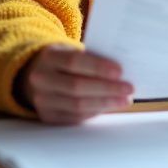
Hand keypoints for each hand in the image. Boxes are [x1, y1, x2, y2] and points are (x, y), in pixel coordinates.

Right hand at [18, 44, 133, 124]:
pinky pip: (76, 116)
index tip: (120, 71)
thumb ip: (91, 58)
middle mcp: (42, 79)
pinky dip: (96, 111)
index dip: (98, 67)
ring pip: (77, 105)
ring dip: (105, 103)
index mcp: (49, 57)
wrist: (38, 74)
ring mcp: (42, 100)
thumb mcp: (72, 51)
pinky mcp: (48, 116)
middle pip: (77, 86)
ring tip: (124, 99)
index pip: (74, 62)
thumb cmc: (64, 60)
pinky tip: (109, 105)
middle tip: (129, 88)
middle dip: (107, 88)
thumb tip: (120, 73)